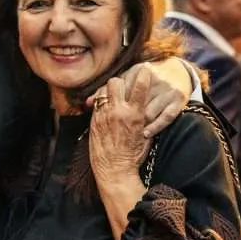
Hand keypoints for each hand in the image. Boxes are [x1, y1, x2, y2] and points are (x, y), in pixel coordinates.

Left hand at [90, 70, 152, 188]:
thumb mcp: (146, 137)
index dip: (143, 75)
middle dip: (119, 82)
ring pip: (104, 91)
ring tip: (113, 97)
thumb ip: (145, 119)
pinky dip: (101, 103)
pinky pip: (96, 104)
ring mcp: (104, 115)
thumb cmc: (134, 156)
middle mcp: (119, 112)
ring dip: (108, 92)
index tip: (145, 69)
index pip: (140, 87)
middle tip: (122, 87)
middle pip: (116, 82)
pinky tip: (105, 108)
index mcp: (135, 115)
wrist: (115, 170)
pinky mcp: (94, 121)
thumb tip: (146, 108)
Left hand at [115, 57, 187, 135]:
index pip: (122, 90)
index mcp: (139, 70)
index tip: (111, 116)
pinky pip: (165, 118)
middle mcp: (155, 79)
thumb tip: (88, 102)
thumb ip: (112, 89)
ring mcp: (168, 90)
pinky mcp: (178, 100)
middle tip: (120, 126)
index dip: (115, 105)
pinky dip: (154, 128)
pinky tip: (145, 134)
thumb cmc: (149, 78)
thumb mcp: (131, 76)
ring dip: (140, 125)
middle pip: (135, 103)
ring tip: (131, 133)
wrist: (180, 71)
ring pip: (148, 113)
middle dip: (126, 115)